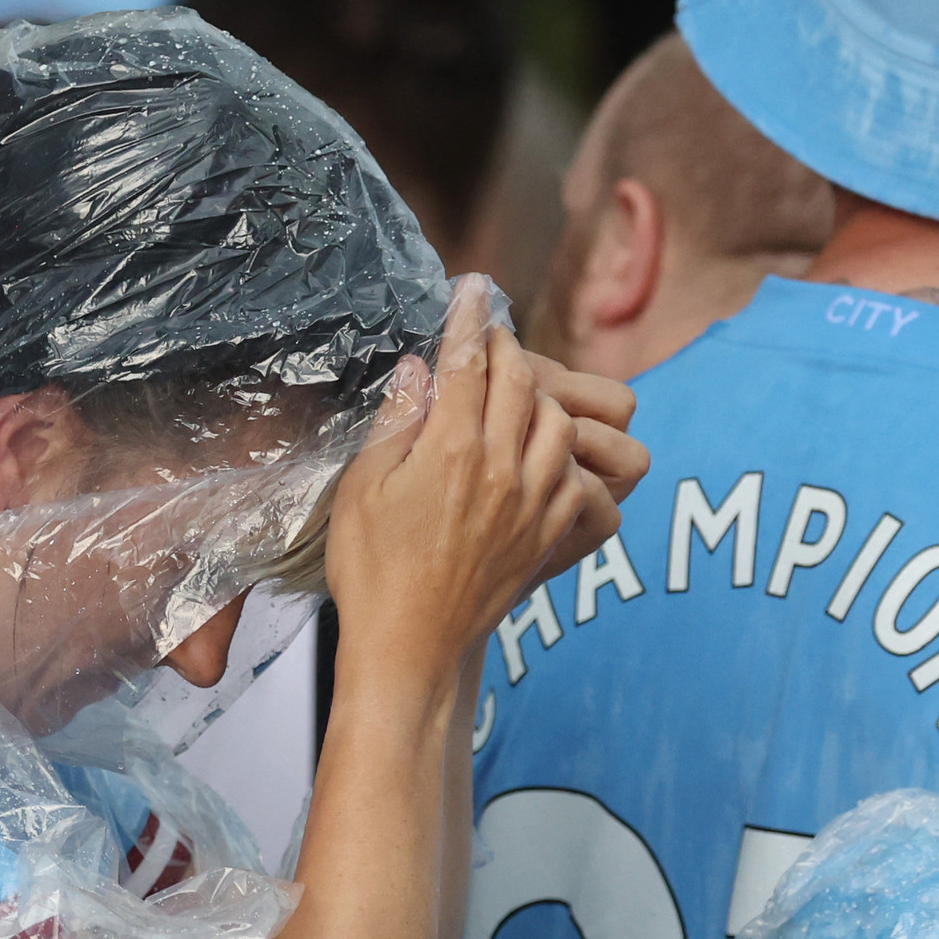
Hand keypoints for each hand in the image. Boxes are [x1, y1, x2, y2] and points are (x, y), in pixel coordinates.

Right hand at [324, 281, 645, 680]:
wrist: (409, 649)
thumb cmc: (370, 573)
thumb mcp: (361, 491)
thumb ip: (395, 424)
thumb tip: (419, 368)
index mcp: (450, 451)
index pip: (466, 362)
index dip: (469, 318)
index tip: (472, 288)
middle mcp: (502, 469)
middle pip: (521, 382)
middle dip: (506, 348)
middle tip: (490, 335)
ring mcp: (534, 503)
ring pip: (559, 423)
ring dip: (540, 398)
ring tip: (515, 393)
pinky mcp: (549, 535)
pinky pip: (577, 477)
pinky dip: (561, 455)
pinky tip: (539, 453)